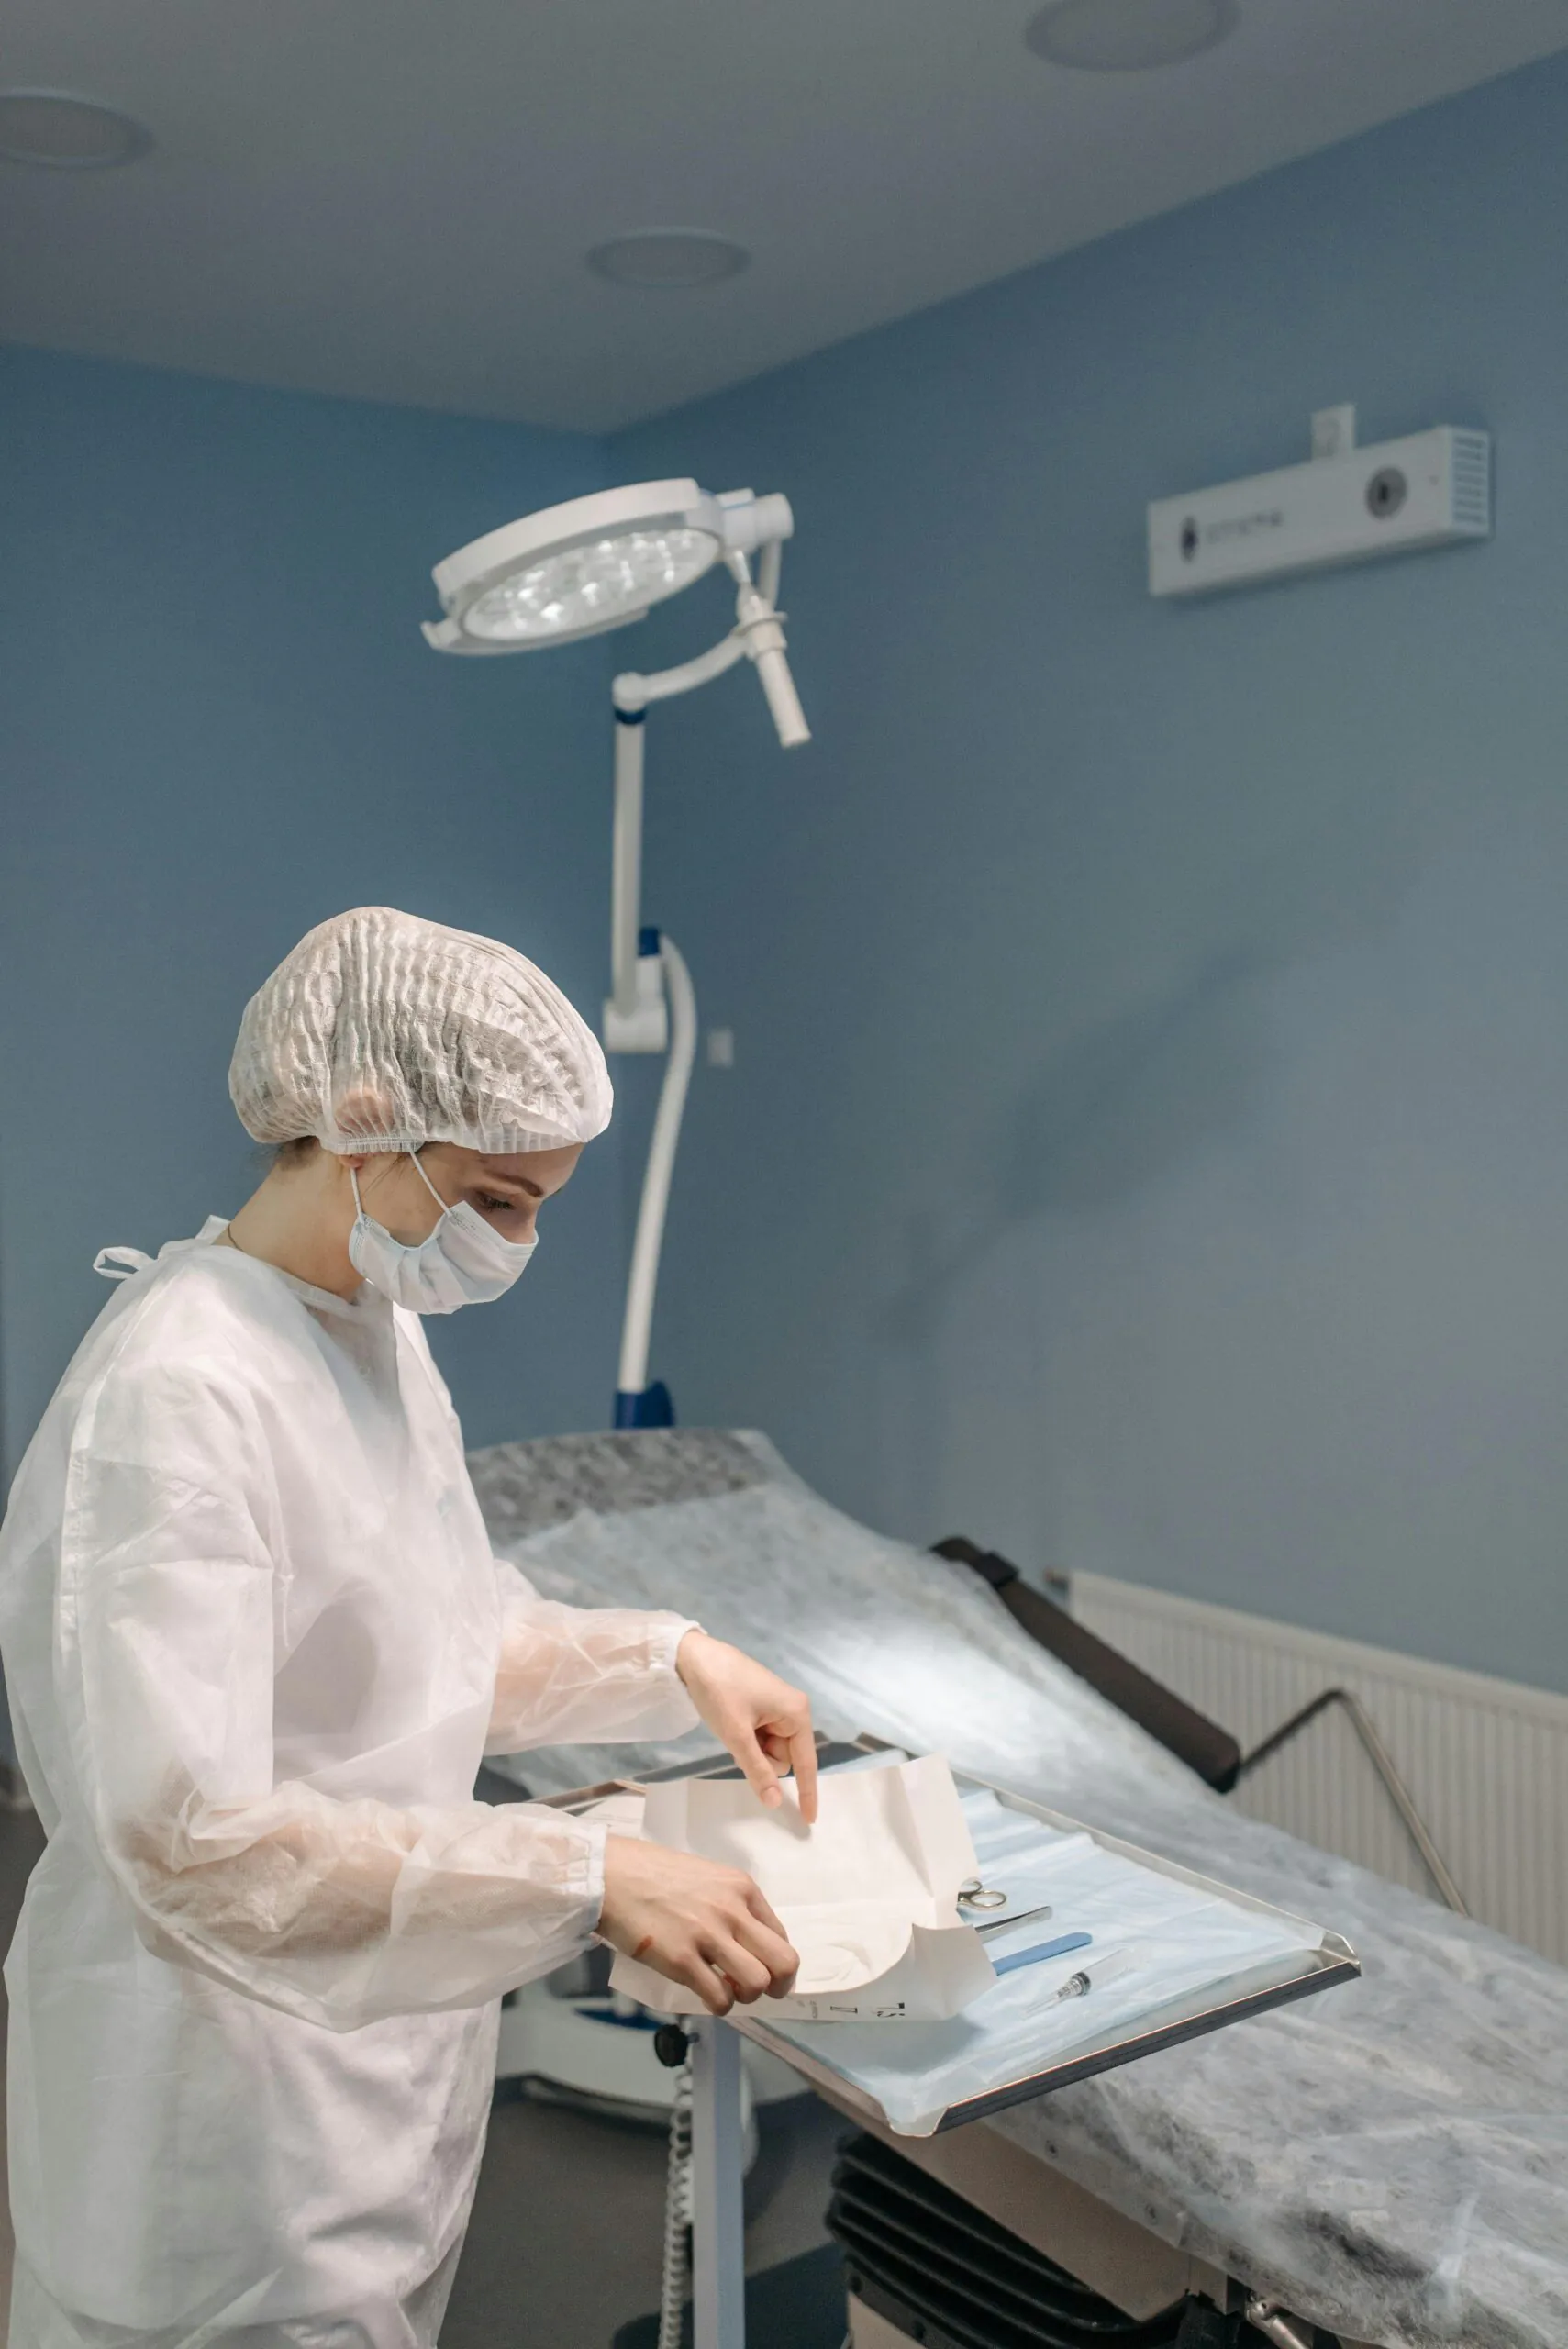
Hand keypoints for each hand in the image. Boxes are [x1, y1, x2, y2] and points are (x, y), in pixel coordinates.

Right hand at [598, 1835, 799, 2015]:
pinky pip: (719, 1997)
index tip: (760, 1969)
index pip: (781, 1936)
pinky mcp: (681, 1959)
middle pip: (783, 1962)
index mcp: (741, 1888)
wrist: (610, 1874)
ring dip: (746, 1996)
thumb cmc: (651, 1873)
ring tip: (727, 1991)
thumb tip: (744, 1942)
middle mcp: (732, 1910)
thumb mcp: (705, 1876)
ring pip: (757, 1983)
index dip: (774, 1961)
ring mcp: (708, 1935)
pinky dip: (718, 2005)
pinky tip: (705, 1995)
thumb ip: (729, 1904)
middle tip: (760, 1992)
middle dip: (779, 1986)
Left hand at [676, 1631, 818, 1823]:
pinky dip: (746, 1739)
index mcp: (796, 1713)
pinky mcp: (763, 1707)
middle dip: (760, 1757)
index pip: (805, 1763)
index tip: (809, 1820)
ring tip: (731, 1725)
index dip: (807, 1792)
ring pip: (769, 1750)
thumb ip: (757, 1770)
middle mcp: (793, 1710)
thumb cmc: (719, 1691)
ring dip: (750, 1748)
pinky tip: (731, 1722)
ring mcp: (778, 1708)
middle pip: (783, 1757)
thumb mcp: (737, 1735)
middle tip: (737, 1738)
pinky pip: (760, 1737)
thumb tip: (775, 1802)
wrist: (695, 1656)